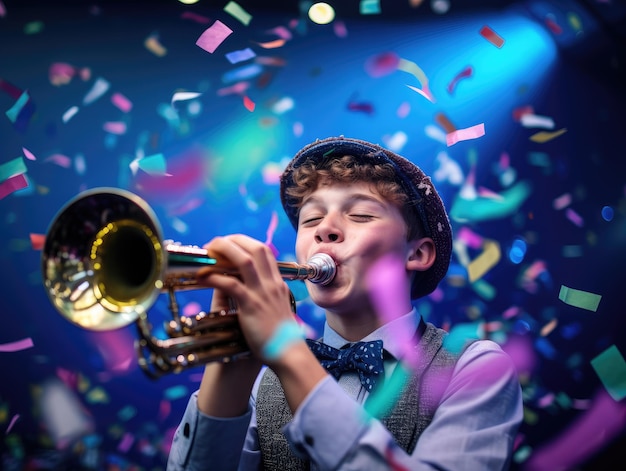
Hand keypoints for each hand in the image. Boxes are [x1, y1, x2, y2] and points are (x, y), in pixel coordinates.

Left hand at [197, 234, 296, 362]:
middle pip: (255, 248)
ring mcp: (263, 293)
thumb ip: (263, 295)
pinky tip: (202, 277)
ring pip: (243, 260)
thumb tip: (242, 285)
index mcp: (277, 283)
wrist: (287, 353)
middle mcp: (272, 283)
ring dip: (223, 251)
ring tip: (206, 251)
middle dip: (233, 240)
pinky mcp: (251, 305)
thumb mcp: (275, 309)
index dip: (245, 242)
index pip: (265, 251)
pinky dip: (214, 277)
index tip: (229, 243)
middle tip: (215, 244)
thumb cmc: (279, 337)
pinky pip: (230, 284)